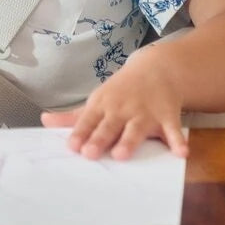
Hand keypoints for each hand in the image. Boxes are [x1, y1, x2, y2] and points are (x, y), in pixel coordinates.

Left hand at [41, 46, 186, 159]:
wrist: (156, 69)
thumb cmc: (121, 91)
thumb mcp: (97, 100)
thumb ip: (73, 116)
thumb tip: (44, 121)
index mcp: (102, 106)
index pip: (88, 121)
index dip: (80, 133)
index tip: (71, 147)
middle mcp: (122, 109)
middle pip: (108, 126)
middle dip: (99, 139)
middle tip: (90, 154)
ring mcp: (144, 112)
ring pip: (135, 129)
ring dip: (129, 141)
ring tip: (121, 155)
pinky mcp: (167, 115)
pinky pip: (172, 129)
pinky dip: (177, 140)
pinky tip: (181, 153)